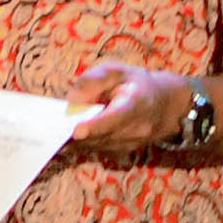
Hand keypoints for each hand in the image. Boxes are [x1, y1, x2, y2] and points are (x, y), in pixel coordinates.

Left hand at [62, 61, 196, 153]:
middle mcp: (137, 128)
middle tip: (57, 125)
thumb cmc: (137, 83)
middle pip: (100, 134)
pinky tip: (79, 129)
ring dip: (80, 136)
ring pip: (96, 144)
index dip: (95, 126)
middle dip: (78, 130)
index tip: (76, 131)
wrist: (166, 104)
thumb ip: (92, 81)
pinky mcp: (124, 151)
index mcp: (137, 103)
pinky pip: (98, 148)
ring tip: (68, 122)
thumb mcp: (116, 71)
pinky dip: (86, 140)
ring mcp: (132, 143)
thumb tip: (71, 103)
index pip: (115, 118)